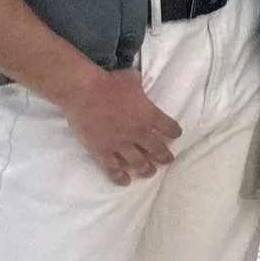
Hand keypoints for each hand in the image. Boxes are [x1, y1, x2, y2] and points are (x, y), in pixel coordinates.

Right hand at [63, 65, 180, 182]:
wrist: (84, 93)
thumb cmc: (109, 82)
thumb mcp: (132, 78)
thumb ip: (139, 84)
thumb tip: (138, 78)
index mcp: (149, 115)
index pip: (169, 128)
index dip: (174, 132)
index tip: (175, 136)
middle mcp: (139, 133)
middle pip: (157, 149)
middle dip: (165, 157)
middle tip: (168, 160)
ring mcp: (120, 144)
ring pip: (138, 163)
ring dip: (146, 169)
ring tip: (150, 172)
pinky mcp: (102, 151)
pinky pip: (113, 169)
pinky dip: (120, 177)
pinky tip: (125, 182)